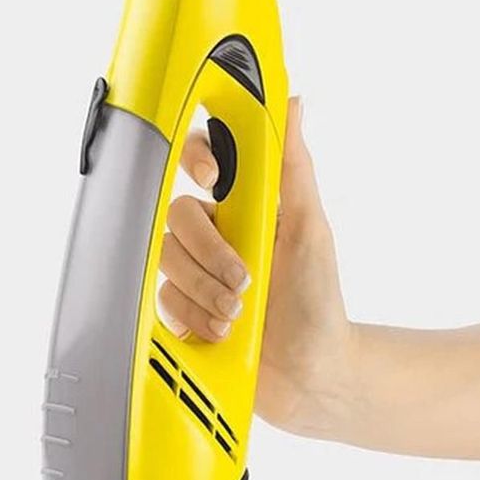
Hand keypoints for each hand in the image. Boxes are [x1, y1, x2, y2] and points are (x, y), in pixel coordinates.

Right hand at [159, 98, 355, 436]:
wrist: (310, 374)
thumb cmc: (317, 297)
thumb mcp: (309, 228)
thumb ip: (293, 166)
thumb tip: (292, 105)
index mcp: (242, 205)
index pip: (201, 160)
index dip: (196, 160)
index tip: (213, 180)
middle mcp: (214, 232)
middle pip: (177, 216)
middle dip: (210, 253)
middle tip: (244, 279)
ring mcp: (195, 270)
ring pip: (167, 259)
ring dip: (204, 289)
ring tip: (238, 313)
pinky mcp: (181, 306)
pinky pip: (162, 298)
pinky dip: (194, 316)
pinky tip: (222, 331)